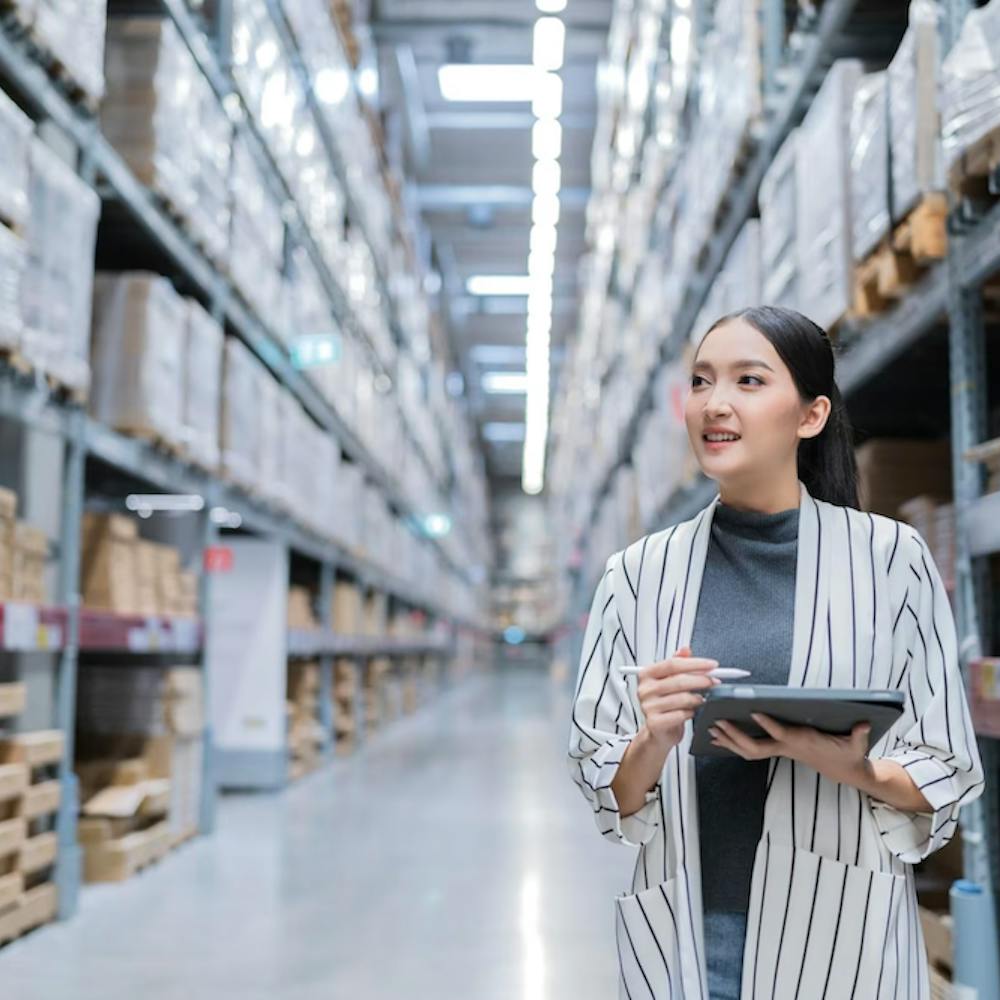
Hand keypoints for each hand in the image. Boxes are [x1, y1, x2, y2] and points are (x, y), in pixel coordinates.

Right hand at [636, 646, 719, 751]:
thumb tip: (685, 650)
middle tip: (714, 681)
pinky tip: (690, 712)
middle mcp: (645, 689)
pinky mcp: (655, 722)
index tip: (712, 665)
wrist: (658, 730)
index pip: (673, 664)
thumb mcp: (669, 681)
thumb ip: (678, 664)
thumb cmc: (664, 703)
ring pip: (682, 698)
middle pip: (679, 680)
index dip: (695, 663)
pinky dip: (690, 713)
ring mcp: (648, 706)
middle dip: (701, 680)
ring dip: (697, 698)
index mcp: (647, 674)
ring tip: (701, 699)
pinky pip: (680, 714)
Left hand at [709, 713, 873, 787]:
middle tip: (717, 722)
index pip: (781, 734)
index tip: (753, 711)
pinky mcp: (778, 749)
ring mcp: (780, 750)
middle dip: (735, 735)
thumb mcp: (857, 746)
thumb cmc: (849, 754)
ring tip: (710, 728)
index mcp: (803, 743)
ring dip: (729, 740)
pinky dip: (734, 743)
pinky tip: (720, 735)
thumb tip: (864, 724)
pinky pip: (751, 749)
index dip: (768, 724)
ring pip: (749, 750)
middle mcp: (787, 748)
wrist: (845, 770)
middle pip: (755, 746)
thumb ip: (859, 736)